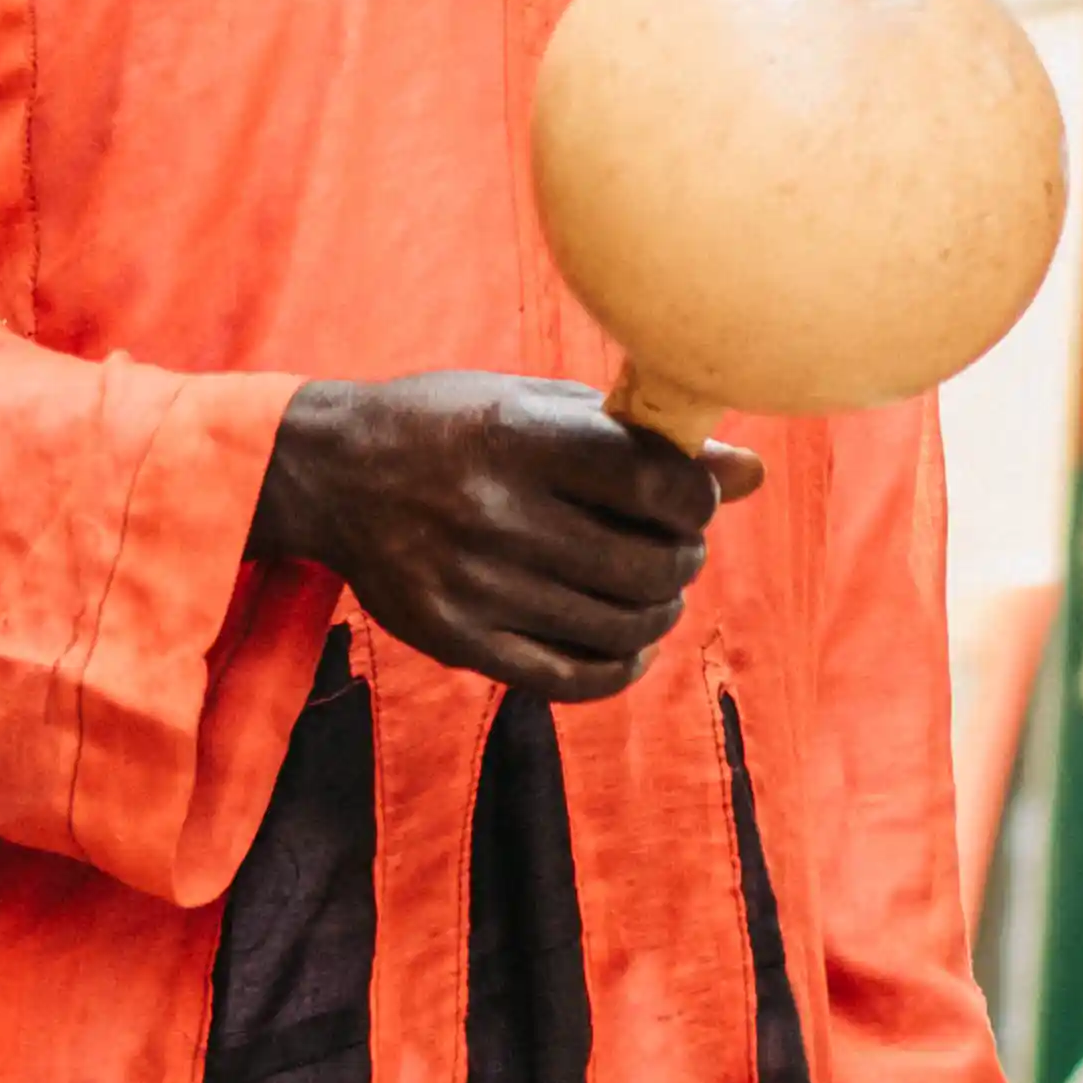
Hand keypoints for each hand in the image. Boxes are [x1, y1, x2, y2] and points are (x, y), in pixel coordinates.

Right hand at [253, 374, 759, 695]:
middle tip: (673, 547)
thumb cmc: (454, 425)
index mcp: (519, 436)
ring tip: (648, 589)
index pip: (654, 482)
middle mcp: (495, 512)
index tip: (690, 498)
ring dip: (658, 610)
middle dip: (684, 559)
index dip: (697, 499)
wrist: (330, 473)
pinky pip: (572, 678)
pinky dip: (620, 666)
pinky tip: (625, 643)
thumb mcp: (537, 404)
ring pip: (621, 626)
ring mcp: (474, 583)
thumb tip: (752, 473)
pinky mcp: (455, 639)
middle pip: (648, 565)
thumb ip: (640, 438)